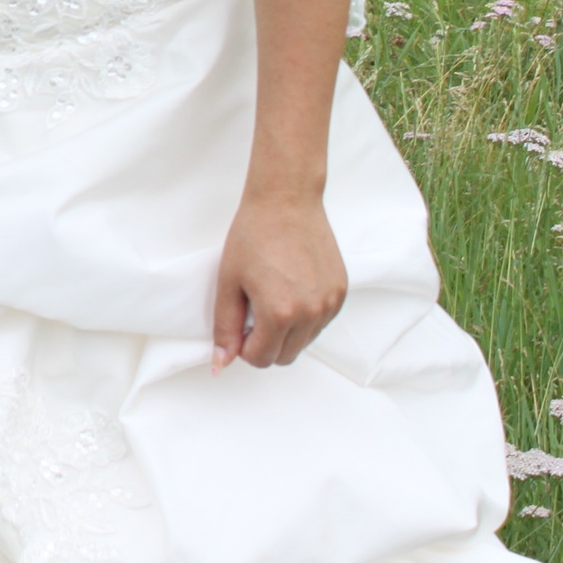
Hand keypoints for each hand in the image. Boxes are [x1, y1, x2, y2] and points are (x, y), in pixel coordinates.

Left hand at [212, 189, 346, 370]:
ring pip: (305, 342)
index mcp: (280, 313)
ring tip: (272, 295)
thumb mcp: (228, 282)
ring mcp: (330, 304)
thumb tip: (221, 361)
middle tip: (252, 310)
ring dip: (286, 332)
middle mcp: (311, 313)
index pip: (261, 359)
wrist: (286, 202)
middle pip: (285, 357)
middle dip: (265, 343)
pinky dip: (305, 317)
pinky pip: (320, 322)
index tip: (239, 325)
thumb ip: (225, 326)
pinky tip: (291, 289)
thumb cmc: (253, 235)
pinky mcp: (341, 292)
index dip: (244, 346)